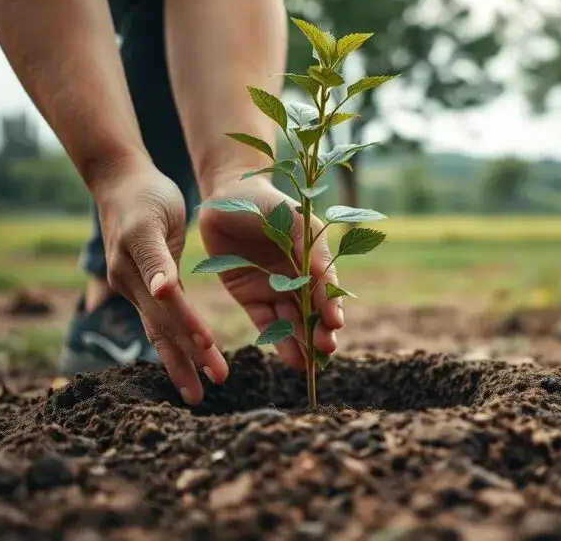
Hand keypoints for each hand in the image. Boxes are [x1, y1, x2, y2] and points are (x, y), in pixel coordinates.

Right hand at [95, 165, 229, 402]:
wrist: (120, 182)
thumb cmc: (145, 194)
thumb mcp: (153, 220)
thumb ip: (157, 258)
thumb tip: (162, 292)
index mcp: (138, 268)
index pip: (169, 308)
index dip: (191, 330)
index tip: (212, 352)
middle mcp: (131, 285)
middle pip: (164, 328)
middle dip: (188, 359)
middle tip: (214, 384)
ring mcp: (132, 289)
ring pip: (159, 331)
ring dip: (179, 361)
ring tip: (198, 391)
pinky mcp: (141, 287)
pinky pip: (157, 322)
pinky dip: (173, 343)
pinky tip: (187, 362)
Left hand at [198, 174, 344, 369]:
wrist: (224, 196)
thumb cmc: (265, 202)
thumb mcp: (293, 220)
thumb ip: (310, 250)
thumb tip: (328, 280)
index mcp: (314, 257)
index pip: (327, 287)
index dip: (332, 305)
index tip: (336, 323)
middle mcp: (298, 276)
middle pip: (313, 310)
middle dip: (321, 331)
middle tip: (327, 350)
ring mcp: (275, 288)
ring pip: (293, 322)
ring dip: (303, 342)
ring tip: (310, 364)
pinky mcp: (251, 297)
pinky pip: (267, 323)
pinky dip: (278, 341)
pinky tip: (292, 358)